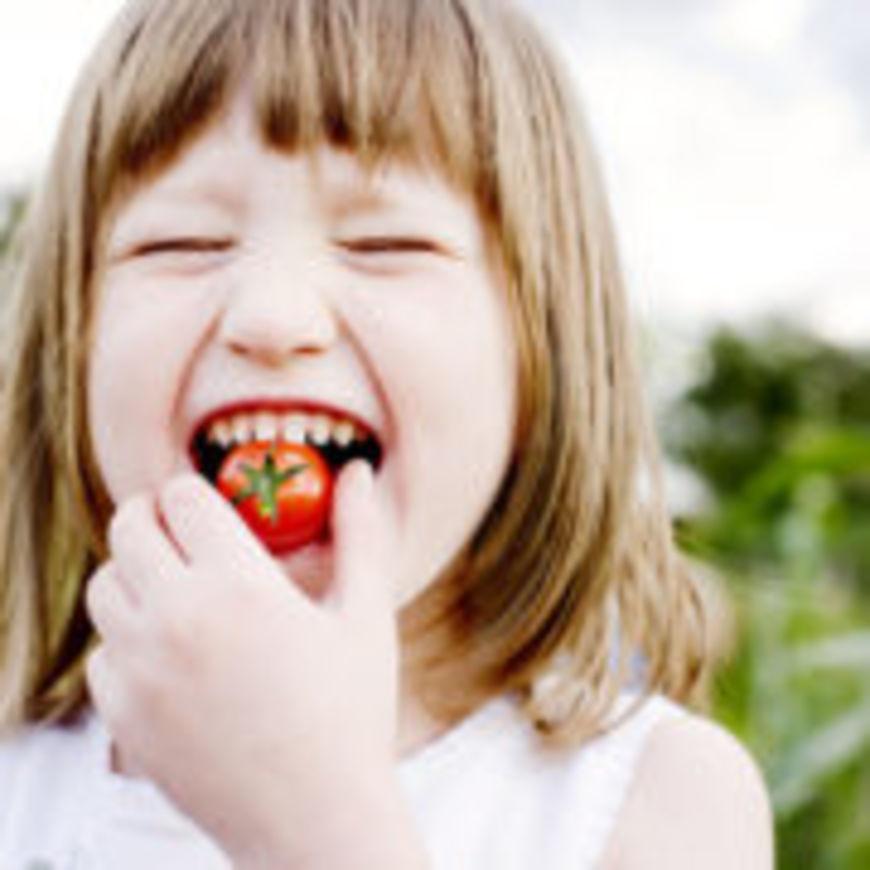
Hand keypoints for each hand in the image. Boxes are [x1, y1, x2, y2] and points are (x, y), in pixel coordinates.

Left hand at [85, 461, 411, 864]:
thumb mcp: (365, 614)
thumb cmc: (351, 711)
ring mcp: (141, 670)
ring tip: (176, 588)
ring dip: (135, 573)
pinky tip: (170, 655)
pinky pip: (102, 652)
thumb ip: (360, 531)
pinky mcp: (122, 716)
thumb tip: (354, 469)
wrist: (315, 819)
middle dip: (153, 517)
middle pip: (129, 528)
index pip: (182, 497)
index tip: (208, 502)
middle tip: (181, 531)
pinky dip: (126, 641)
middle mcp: (177, 618)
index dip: (193, 489)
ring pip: (105, 586)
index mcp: (239, 584)